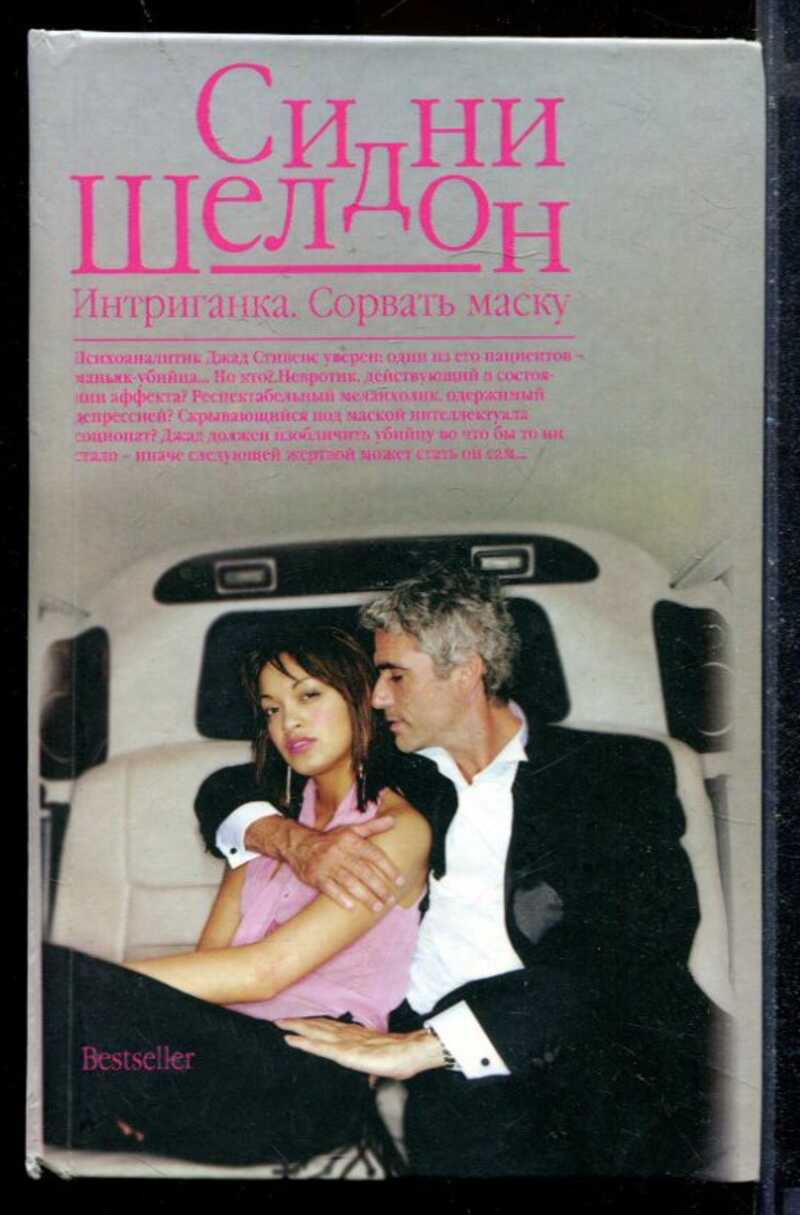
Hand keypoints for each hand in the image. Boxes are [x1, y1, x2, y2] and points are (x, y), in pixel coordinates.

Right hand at [246, 814, 404, 911]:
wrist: (299, 845)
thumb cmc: (331, 839)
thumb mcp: (350, 830)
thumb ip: (373, 827)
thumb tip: (394, 820)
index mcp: (350, 840)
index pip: (373, 854)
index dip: (388, 868)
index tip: (400, 881)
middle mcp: (340, 852)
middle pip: (363, 871)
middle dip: (379, 886)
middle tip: (391, 899)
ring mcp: (327, 865)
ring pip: (349, 882)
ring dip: (364, 895)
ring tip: (377, 907)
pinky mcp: (316, 877)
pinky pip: (330, 889)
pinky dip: (341, 898)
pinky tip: (352, 907)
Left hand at [276, 1018, 445, 1080]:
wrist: (411, 1053)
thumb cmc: (400, 1058)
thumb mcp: (382, 1065)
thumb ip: (372, 1069)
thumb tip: (372, 1078)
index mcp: (354, 1036)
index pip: (329, 1028)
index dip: (313, 1023)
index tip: (298, 1020)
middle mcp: (346, 1035)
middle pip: (318, 1026)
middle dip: (299, 1022)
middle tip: (279, 1018)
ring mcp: (344, 1042)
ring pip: (315, 1032)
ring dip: (297, 1027)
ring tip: (280, 1024)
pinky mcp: (344, 1052)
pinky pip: (320, 1047)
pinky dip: (304, 1042)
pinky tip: (291, 1040)